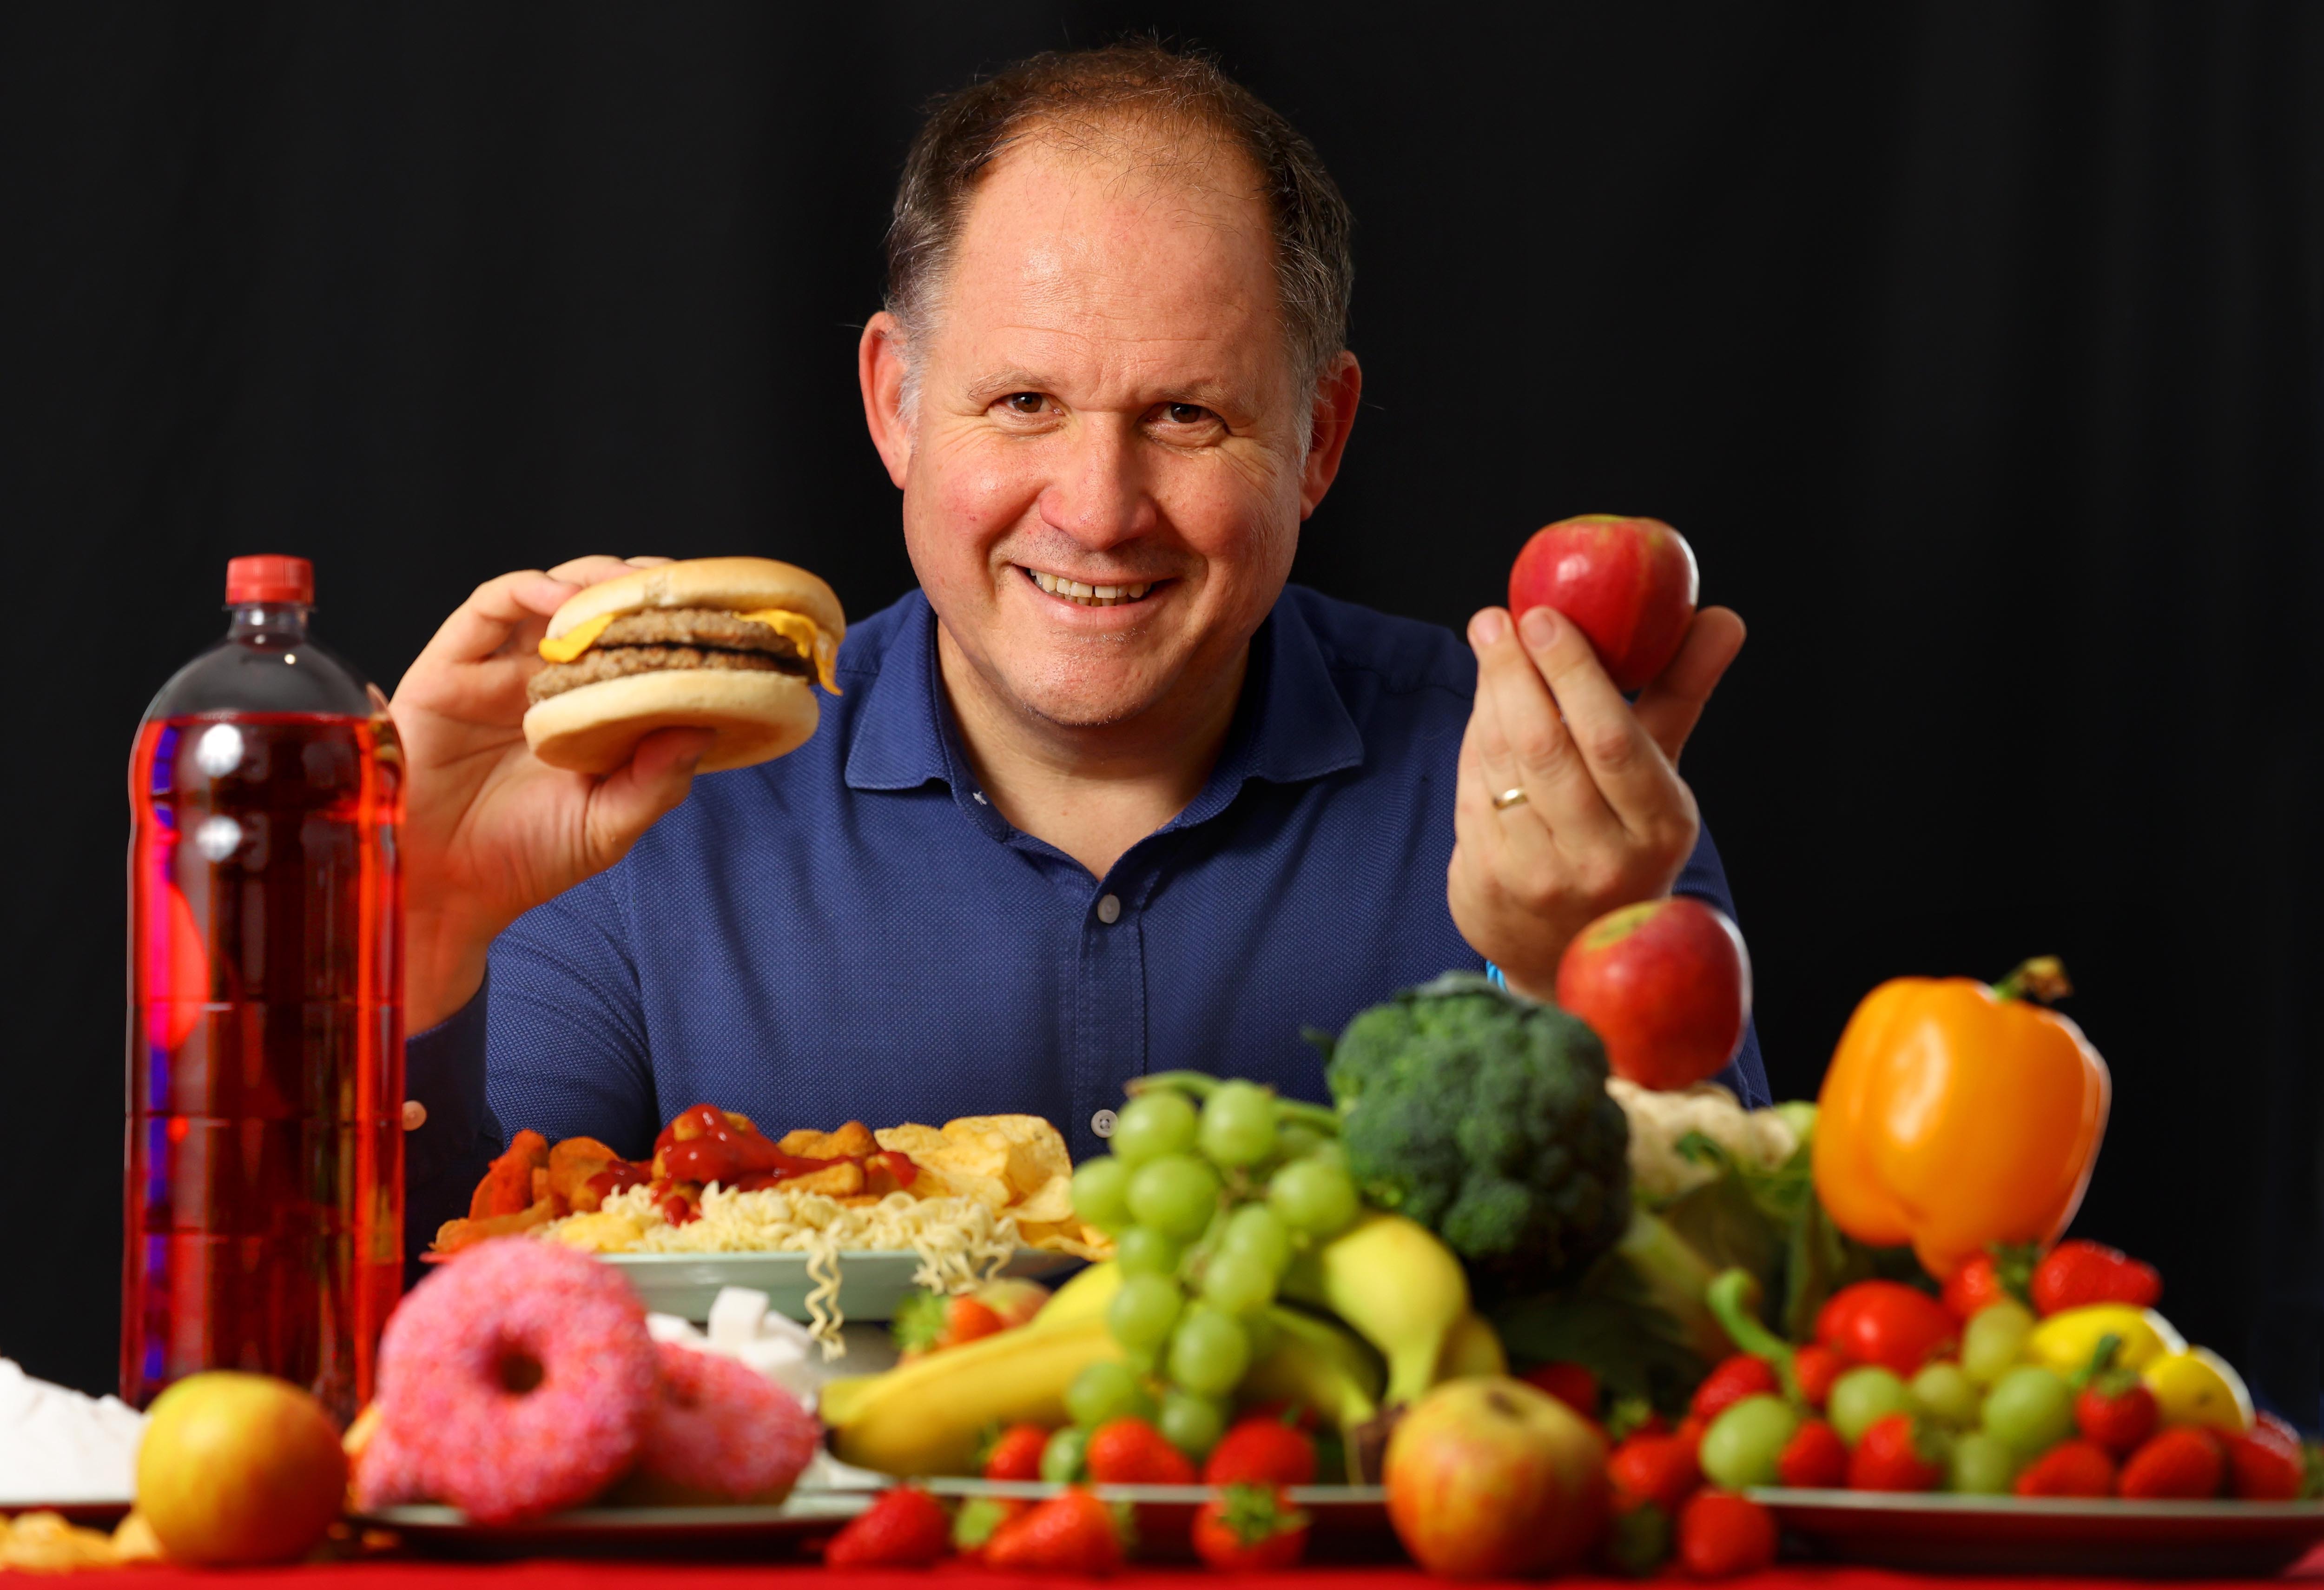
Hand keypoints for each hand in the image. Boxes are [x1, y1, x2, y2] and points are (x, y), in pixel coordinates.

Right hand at [389, 556, 713, 1028]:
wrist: (442, 893)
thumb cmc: (525, 861)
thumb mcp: (608, 827)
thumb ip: (656, 781)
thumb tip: (705, 724)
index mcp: (588, 713)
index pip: (636, 647)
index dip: (673, 622)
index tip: (718, 609)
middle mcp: (545, 683)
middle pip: (597, 609)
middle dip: (639, 587)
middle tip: (678, 583)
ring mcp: (498, 671)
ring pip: (549, 595)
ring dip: (591, 580)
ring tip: (627, 585)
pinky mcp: (449, 669)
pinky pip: (487, 609)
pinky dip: (527, 589)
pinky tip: (560, 599)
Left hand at [1447, 602, 1745, 998]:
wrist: (1572, 951)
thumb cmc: (1622, 837)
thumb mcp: (1660, 775)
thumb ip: (1683, 694)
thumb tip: (1724, 619)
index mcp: (1659, 825)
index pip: (1611, 739)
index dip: (1573, 673)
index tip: (1544, 616)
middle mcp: (1602, 858)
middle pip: (1547, 747)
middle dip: (1516, 673)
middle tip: (1497, 618)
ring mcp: (1539, 876)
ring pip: (1502, 765)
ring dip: (1489, 697)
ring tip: (1489, 642)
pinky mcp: (1487, 885)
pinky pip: (1471, 790)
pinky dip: (1474, 740)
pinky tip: (1483, 705)